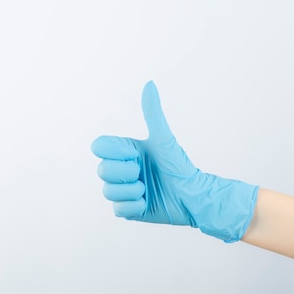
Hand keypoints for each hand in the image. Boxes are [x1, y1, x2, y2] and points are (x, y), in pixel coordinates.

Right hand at [91, 81, 258, 241]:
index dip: (115, 152)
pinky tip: (146, 202)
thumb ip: (153, 113)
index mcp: (125, 151)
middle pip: (102, 170)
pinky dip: (134, 206)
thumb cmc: (179, 166)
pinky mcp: (128, 210)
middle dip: (126, 172)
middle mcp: (121, 169)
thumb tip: (150, 84)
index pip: (100, 147)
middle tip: (144, 173)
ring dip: (131, 190)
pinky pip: (118, 210)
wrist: (193, 196)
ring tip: (147, 188)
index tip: (137, 154)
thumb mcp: (164, 139)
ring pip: (108, 191)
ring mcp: (123, 190)